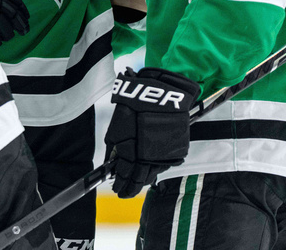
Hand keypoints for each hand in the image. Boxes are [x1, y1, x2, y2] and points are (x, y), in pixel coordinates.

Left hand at [104, 67, 199, 197]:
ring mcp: (164, 156)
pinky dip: (154, 169)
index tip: (116, 189)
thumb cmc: (133, 109)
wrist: (158, 95)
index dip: (120, 186)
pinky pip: (163, 165)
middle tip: (124, 191)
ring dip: (143, 180)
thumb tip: (110, 165)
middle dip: (131, 188)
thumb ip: (113, 150)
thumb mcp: (116, 130)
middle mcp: (149, 159)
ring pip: (152, 175)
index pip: (125, 178)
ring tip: (135, 182)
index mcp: (132, 155)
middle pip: (139, 181)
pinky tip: (149, 169)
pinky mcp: (175, 150)